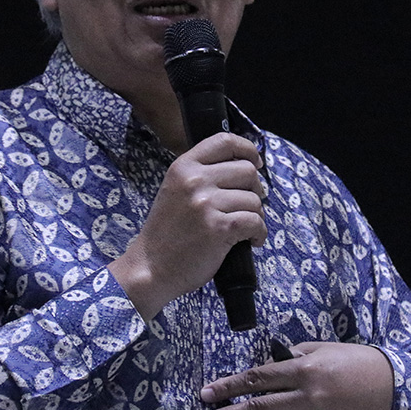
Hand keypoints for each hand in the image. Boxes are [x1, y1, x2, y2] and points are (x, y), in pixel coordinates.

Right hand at [111, 132, 265, 318]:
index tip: (255, 163)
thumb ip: (202, 174)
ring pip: (254, 200)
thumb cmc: (167, 232)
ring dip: (256, 216)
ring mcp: (206, 204)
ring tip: (244, 228)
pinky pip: (255, 222)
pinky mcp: (219, 228)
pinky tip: (251, 240)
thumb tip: (245, 166)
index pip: (225, 141)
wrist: (151, 267)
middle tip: (248, 205)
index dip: (248, 150)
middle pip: (247, 171)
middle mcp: (195, 180)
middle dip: (255, 189)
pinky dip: (259, 233)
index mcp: (183, 166)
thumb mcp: (175, 190)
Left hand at [193, 342, 394, 409]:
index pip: (257, 378)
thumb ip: (292, 357)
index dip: (229, 386)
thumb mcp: (322, 350)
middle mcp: (305, 397)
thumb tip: (266, 364)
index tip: (206, 394)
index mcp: (302, 370)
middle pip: (258, 409)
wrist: (391, 388)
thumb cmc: (353, 362)